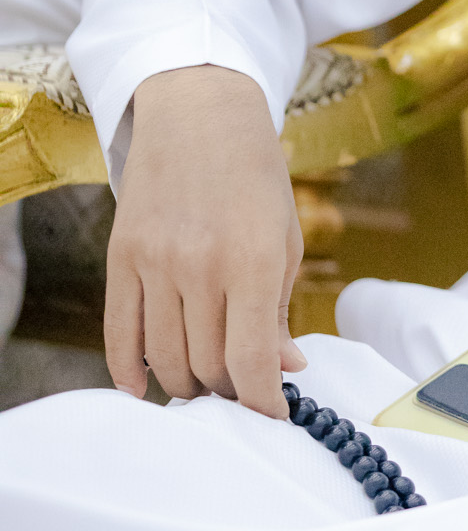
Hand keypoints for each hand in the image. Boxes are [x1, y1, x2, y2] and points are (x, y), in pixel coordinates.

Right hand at [105, 65, 305, 415]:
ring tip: (205, 382)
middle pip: (207, 365)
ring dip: (187, 384)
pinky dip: (130, 371)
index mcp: (251, 260)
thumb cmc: (255, 178)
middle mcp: (199, 265)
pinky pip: (118, 333)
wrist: (200, 115)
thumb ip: (279, 309)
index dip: (264, 402)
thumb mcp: (285, 240)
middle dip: (230, 391)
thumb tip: (286, 368)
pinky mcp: (120, 257)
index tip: (274, 416)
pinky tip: (145, 387)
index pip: (251, 360)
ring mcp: (154, 262)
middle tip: (242, 390)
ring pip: (165, 358)